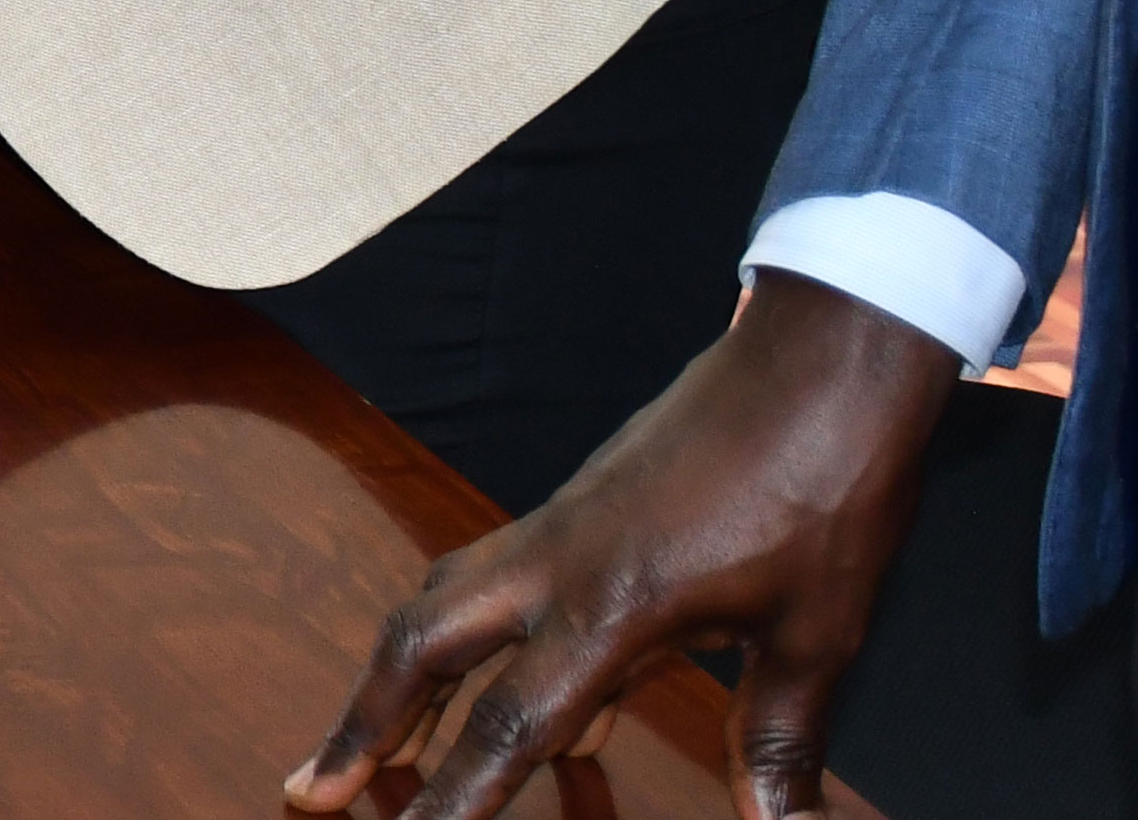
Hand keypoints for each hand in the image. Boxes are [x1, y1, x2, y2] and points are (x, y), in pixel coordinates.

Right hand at [292, 270, 958, 819]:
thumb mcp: (818, 633)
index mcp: (612, 604)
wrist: (818, 361)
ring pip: (441, 605)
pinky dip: (475, 644)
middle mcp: (558, 563)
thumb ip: (779, 739)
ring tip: (379, 749)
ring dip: (397, 679)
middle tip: (313, 791)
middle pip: (421, 646)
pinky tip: (525, 697)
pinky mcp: (579, 509)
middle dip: (363, 724)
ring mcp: (559, 528)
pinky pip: (496, 583)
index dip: (452, 800)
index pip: (508, 726)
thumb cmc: (824, 488)